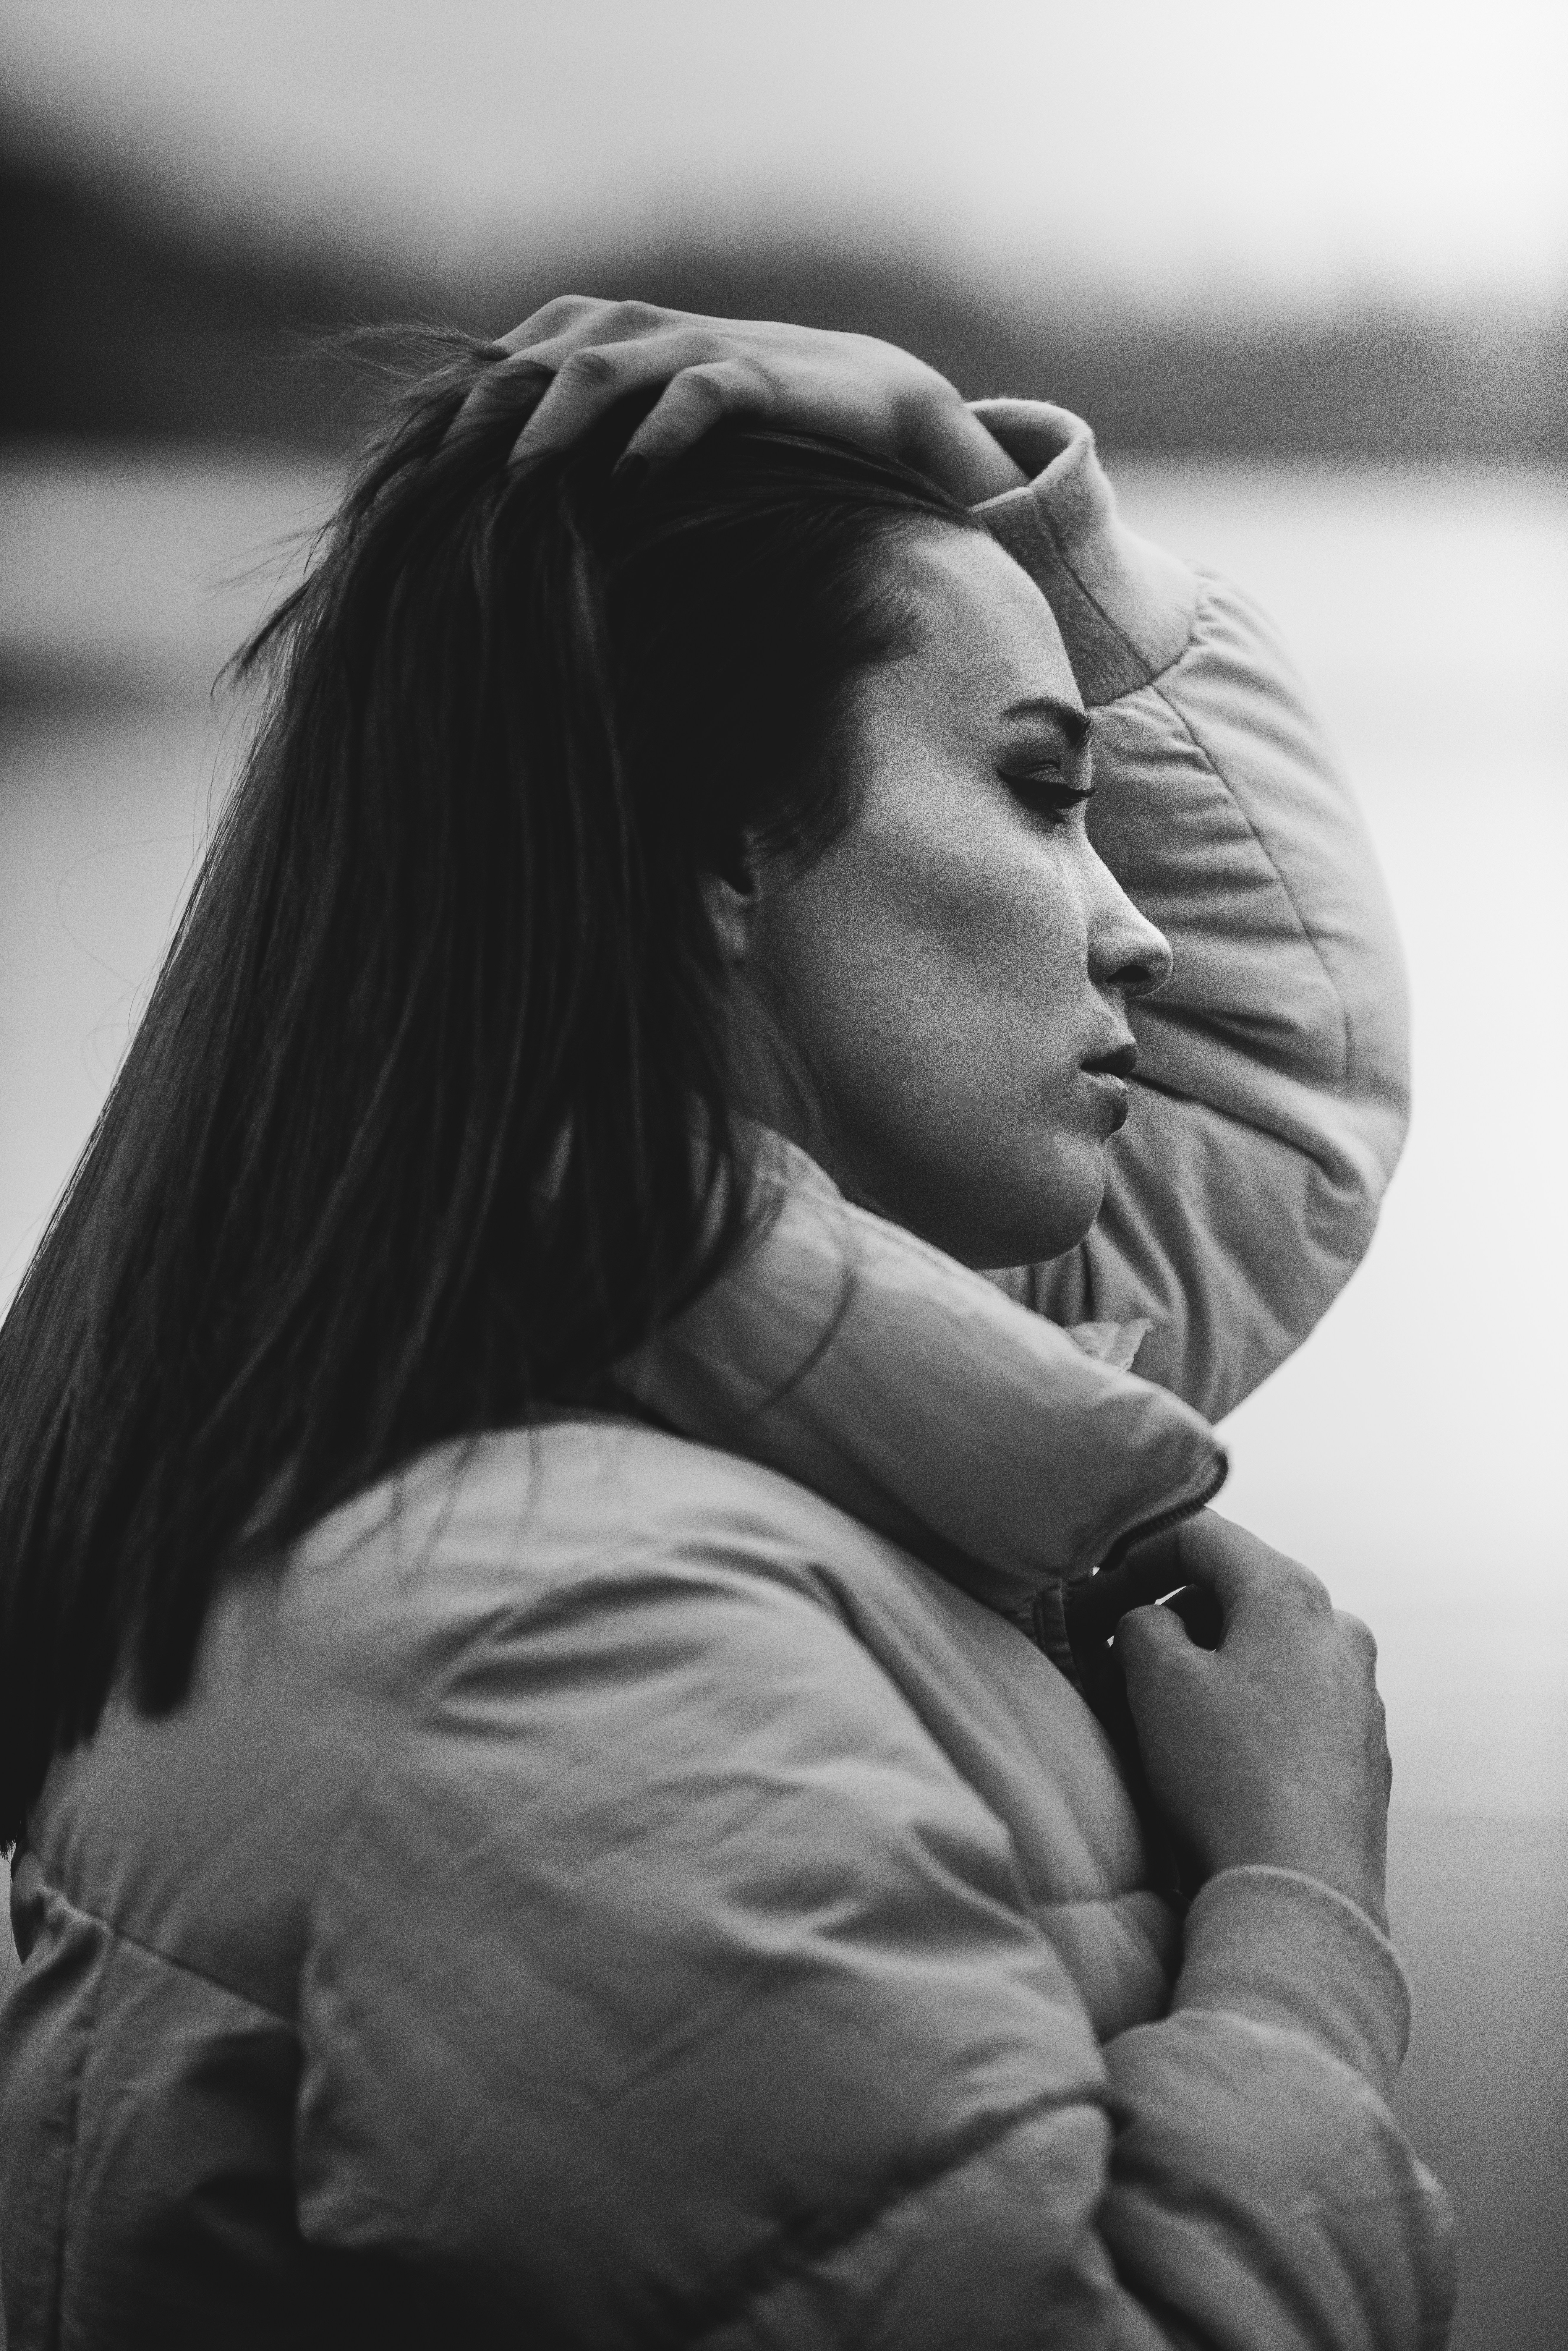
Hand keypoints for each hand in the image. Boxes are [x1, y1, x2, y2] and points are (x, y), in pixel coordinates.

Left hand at [446, 296, 1027, 503]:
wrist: (862, 402)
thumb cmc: (737, 432)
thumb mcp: (641, 431)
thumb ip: (574, 449)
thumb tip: (489, 515)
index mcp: (589, 338)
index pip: (493, 366)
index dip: (444, 415)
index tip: (403, 478)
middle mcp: (629, 329)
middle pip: (526, 361)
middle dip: (478, 420)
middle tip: (437, 485)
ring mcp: (691, 347)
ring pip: (597, 366)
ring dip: (551, 421)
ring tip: (520, 480)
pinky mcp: (752, 375)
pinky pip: (695, 395)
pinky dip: (658, 434)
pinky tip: (632, 478)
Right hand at [1114, 1513, 1392, 1931]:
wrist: (1301, 1891)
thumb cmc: (1226, 1776)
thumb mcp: (1156, 1678)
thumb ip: (1141, 1623)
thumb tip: (1150, 1623)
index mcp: (1292, 1595)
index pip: (1201, 1536)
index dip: (1134, 1556)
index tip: (1092, 1597)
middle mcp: (1338, 1633)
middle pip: (1234, 1593)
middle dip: (1165, 1617)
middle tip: (1109, 1656)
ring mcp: (1357, 1695)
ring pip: (1261, 1651)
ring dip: (1200, 1665)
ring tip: (1147, 1709)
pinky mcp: (1360, 1752)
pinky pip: (1287, 1702)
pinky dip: (1238, 1707)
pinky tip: (1202, 1752)